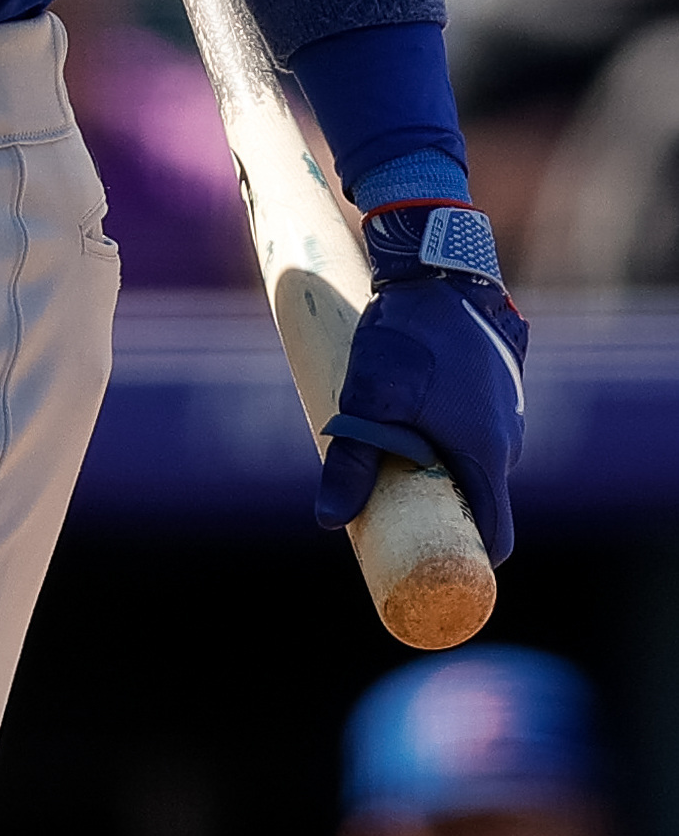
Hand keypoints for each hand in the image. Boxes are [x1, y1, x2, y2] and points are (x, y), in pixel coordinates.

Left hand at [318, 269, 526, 565]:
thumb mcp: (369, 399)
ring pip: (477, 466)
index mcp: (486, 455)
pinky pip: (477, 434)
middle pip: (482, 504)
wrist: (438, 269)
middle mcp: (508, 441)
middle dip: (442, 514)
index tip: (433, 567)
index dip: (466, 559)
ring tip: (394, 460)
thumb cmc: (408, 335)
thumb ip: (351, 462)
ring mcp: (508, 415)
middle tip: (394, 515)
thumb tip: (328, 520)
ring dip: (443, 471)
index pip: (494, 536)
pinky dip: (450, 441)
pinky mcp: (498, 392)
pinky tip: (412, 422)